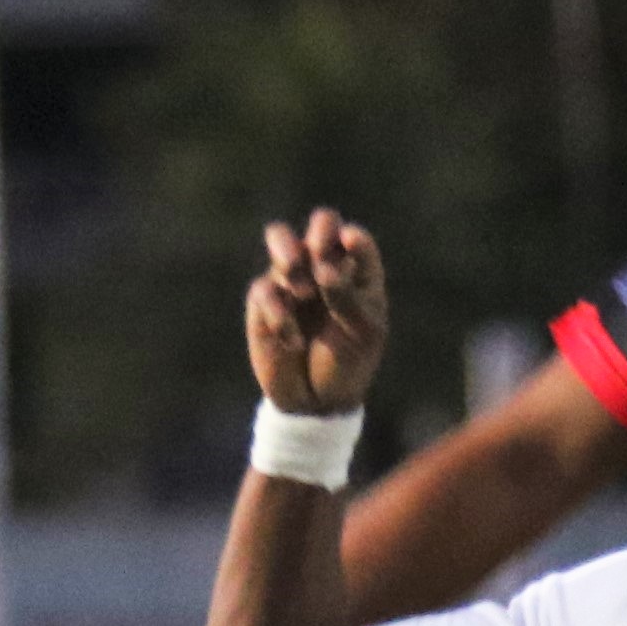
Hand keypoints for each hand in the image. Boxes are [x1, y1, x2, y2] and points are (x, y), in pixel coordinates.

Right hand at [252, 209, 388, 412]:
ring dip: (288, 252)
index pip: (355, 238)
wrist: (316, 402)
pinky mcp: (265, 300)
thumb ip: (347, 297)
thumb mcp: (362, 334)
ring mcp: (293, 279)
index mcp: (357, 272)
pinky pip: (264, 289)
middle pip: (321, 223)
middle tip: (318, 254)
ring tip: (300, 286)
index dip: (351, 242)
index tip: (349, 265)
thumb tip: (323, 266)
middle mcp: (325, 267)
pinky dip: (279, 315)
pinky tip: (293, 342)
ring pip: (281, 238)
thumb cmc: (349, 363)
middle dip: (319, 233)